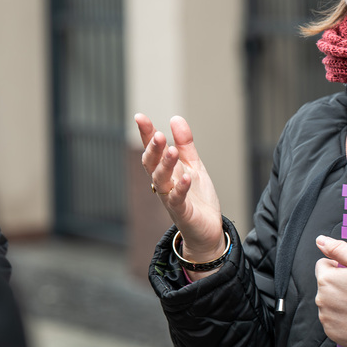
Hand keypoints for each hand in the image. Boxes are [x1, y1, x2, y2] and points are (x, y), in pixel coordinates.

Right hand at [136, 114, 225, 271]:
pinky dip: (180, 188)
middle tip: (158, 134)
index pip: (152, 150)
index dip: (145, 134)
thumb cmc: (197, 198)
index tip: (140, 117)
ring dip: (165, 165)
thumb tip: (175, 118)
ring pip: (161, 180)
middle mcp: (164, 184)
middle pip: (152, 165)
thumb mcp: (193, 165)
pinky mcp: (182, 212)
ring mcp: (171, 199)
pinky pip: (177, 199)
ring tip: (172, 150)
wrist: (207, 229)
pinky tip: (185, 177)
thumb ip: (186, 144)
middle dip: (153, 149)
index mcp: (166, 171)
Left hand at [315, 235, 346, 346]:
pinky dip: (342, 318)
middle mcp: (321, 299)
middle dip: (339, 284)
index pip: (323, 265)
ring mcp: (326, 318)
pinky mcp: (332, 332)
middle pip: (325, 285)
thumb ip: (339, 249)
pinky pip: (333, 320)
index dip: (339, 267)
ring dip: (340, 302)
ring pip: (329, 303)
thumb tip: (321, 241)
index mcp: (326, 279)